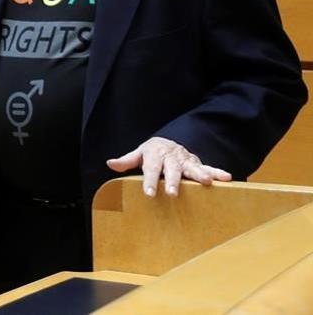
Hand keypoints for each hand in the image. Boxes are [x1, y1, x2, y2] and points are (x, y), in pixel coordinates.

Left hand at [107, 136, 231, 197]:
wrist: (168, 142)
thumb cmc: (151, 153)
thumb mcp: (138, 154)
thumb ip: (126, 160)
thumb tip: (110, 163)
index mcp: (155, 154)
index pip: (151, 169)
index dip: (150, 181)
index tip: (150, 194)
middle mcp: (171, 157)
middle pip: (172, 169)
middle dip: (173, 181)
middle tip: (174, 193)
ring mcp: (185, 160)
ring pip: (192, 167)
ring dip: (200, 174)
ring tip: (207, 182)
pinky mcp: (197, 163)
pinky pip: (208, 167)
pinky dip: (217, 172)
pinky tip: (227, 178)